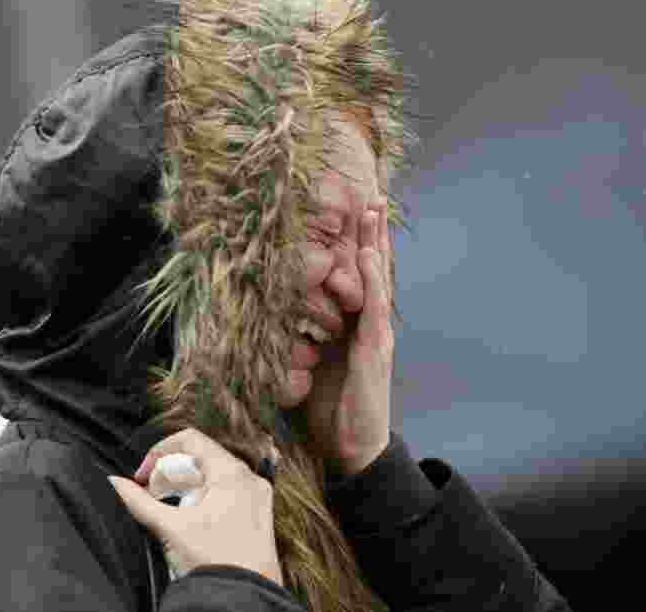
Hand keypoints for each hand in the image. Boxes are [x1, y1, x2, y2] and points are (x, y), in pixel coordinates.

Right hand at [107, 428, 283, 586]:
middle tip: (151, 495)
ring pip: (214, 476)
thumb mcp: (171, 528)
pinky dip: (204, 498)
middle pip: (202, 457)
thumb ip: (139, 502)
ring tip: (168, 510)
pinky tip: (190, 519)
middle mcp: (249, 478)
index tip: (143, 477)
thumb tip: (114, 483)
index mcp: (231, 472)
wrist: (246, 596)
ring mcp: (257, 495)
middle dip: (171, 473)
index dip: (160, 452)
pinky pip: (228, 492)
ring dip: (186, 486)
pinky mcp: (258, 513)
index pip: (191, 439)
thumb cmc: (215, 561)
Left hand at [299, 200, 393, 476]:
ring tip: (373, 212)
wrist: (351, 450)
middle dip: (372, 233)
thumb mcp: (308, 364)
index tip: (354, 212)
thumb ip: (299, 339)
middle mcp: (369, 325)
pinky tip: (368, 256)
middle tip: (373, 196)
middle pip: (372, 270)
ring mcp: (375, 335)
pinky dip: (372, 279)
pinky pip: (374, 308)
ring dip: (375, 245)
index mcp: (354, 327)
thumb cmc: (328, 409)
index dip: (357, 245)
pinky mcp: (375, 350)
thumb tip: (268, 319)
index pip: (357, 277)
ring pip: (377, 280)